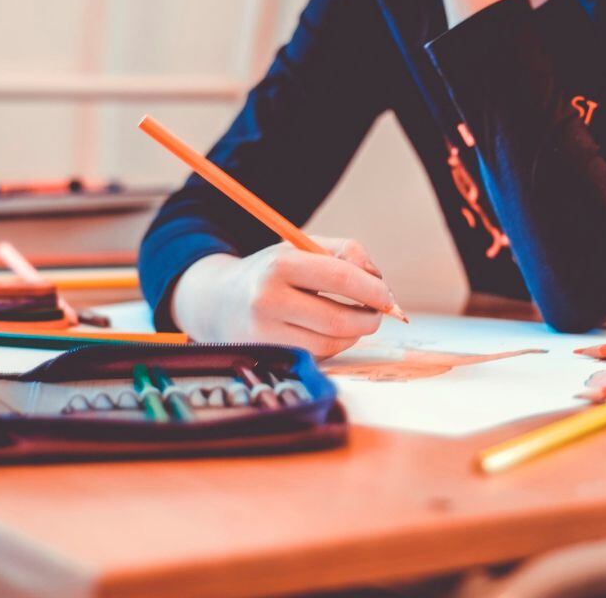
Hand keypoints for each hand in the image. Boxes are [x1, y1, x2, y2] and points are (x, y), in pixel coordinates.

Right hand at [170, 237, 394, 357]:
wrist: (217, 301)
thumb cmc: (271, 272)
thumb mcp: (302, 248)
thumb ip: (346, 252)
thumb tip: (379, 282)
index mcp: (279, 266)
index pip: (341, 278)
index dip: (374, 290)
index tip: (388, 296)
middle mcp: (267, 301)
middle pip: (340, 319)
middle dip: (370, 318)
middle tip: (378, 313)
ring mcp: (265, 334)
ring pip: (331, 343)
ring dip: (354, 334)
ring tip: (354, 320)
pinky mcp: (267, 356)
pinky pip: (317, 356)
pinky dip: (334, 345)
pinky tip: (329, 331)